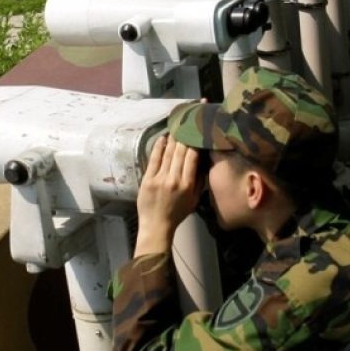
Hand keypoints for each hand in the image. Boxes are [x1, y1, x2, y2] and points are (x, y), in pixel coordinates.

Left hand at [133, 134, 202, 257]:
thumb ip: (199, 182)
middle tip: (187, 125)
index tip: (197, 133)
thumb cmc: (177, 213)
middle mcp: (174, 179)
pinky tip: (162, 138)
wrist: (156, 225)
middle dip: (184, 137)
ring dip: (173, 139)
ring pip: (168, 153)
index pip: (192, 158)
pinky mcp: (148, 179)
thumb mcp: (194, 200)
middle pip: (180, 152)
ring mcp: (160, 178)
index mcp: (188, 185)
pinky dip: (159, 147)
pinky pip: (154, 159)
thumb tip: (201, 162)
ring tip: (176, 128)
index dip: (195, 143)